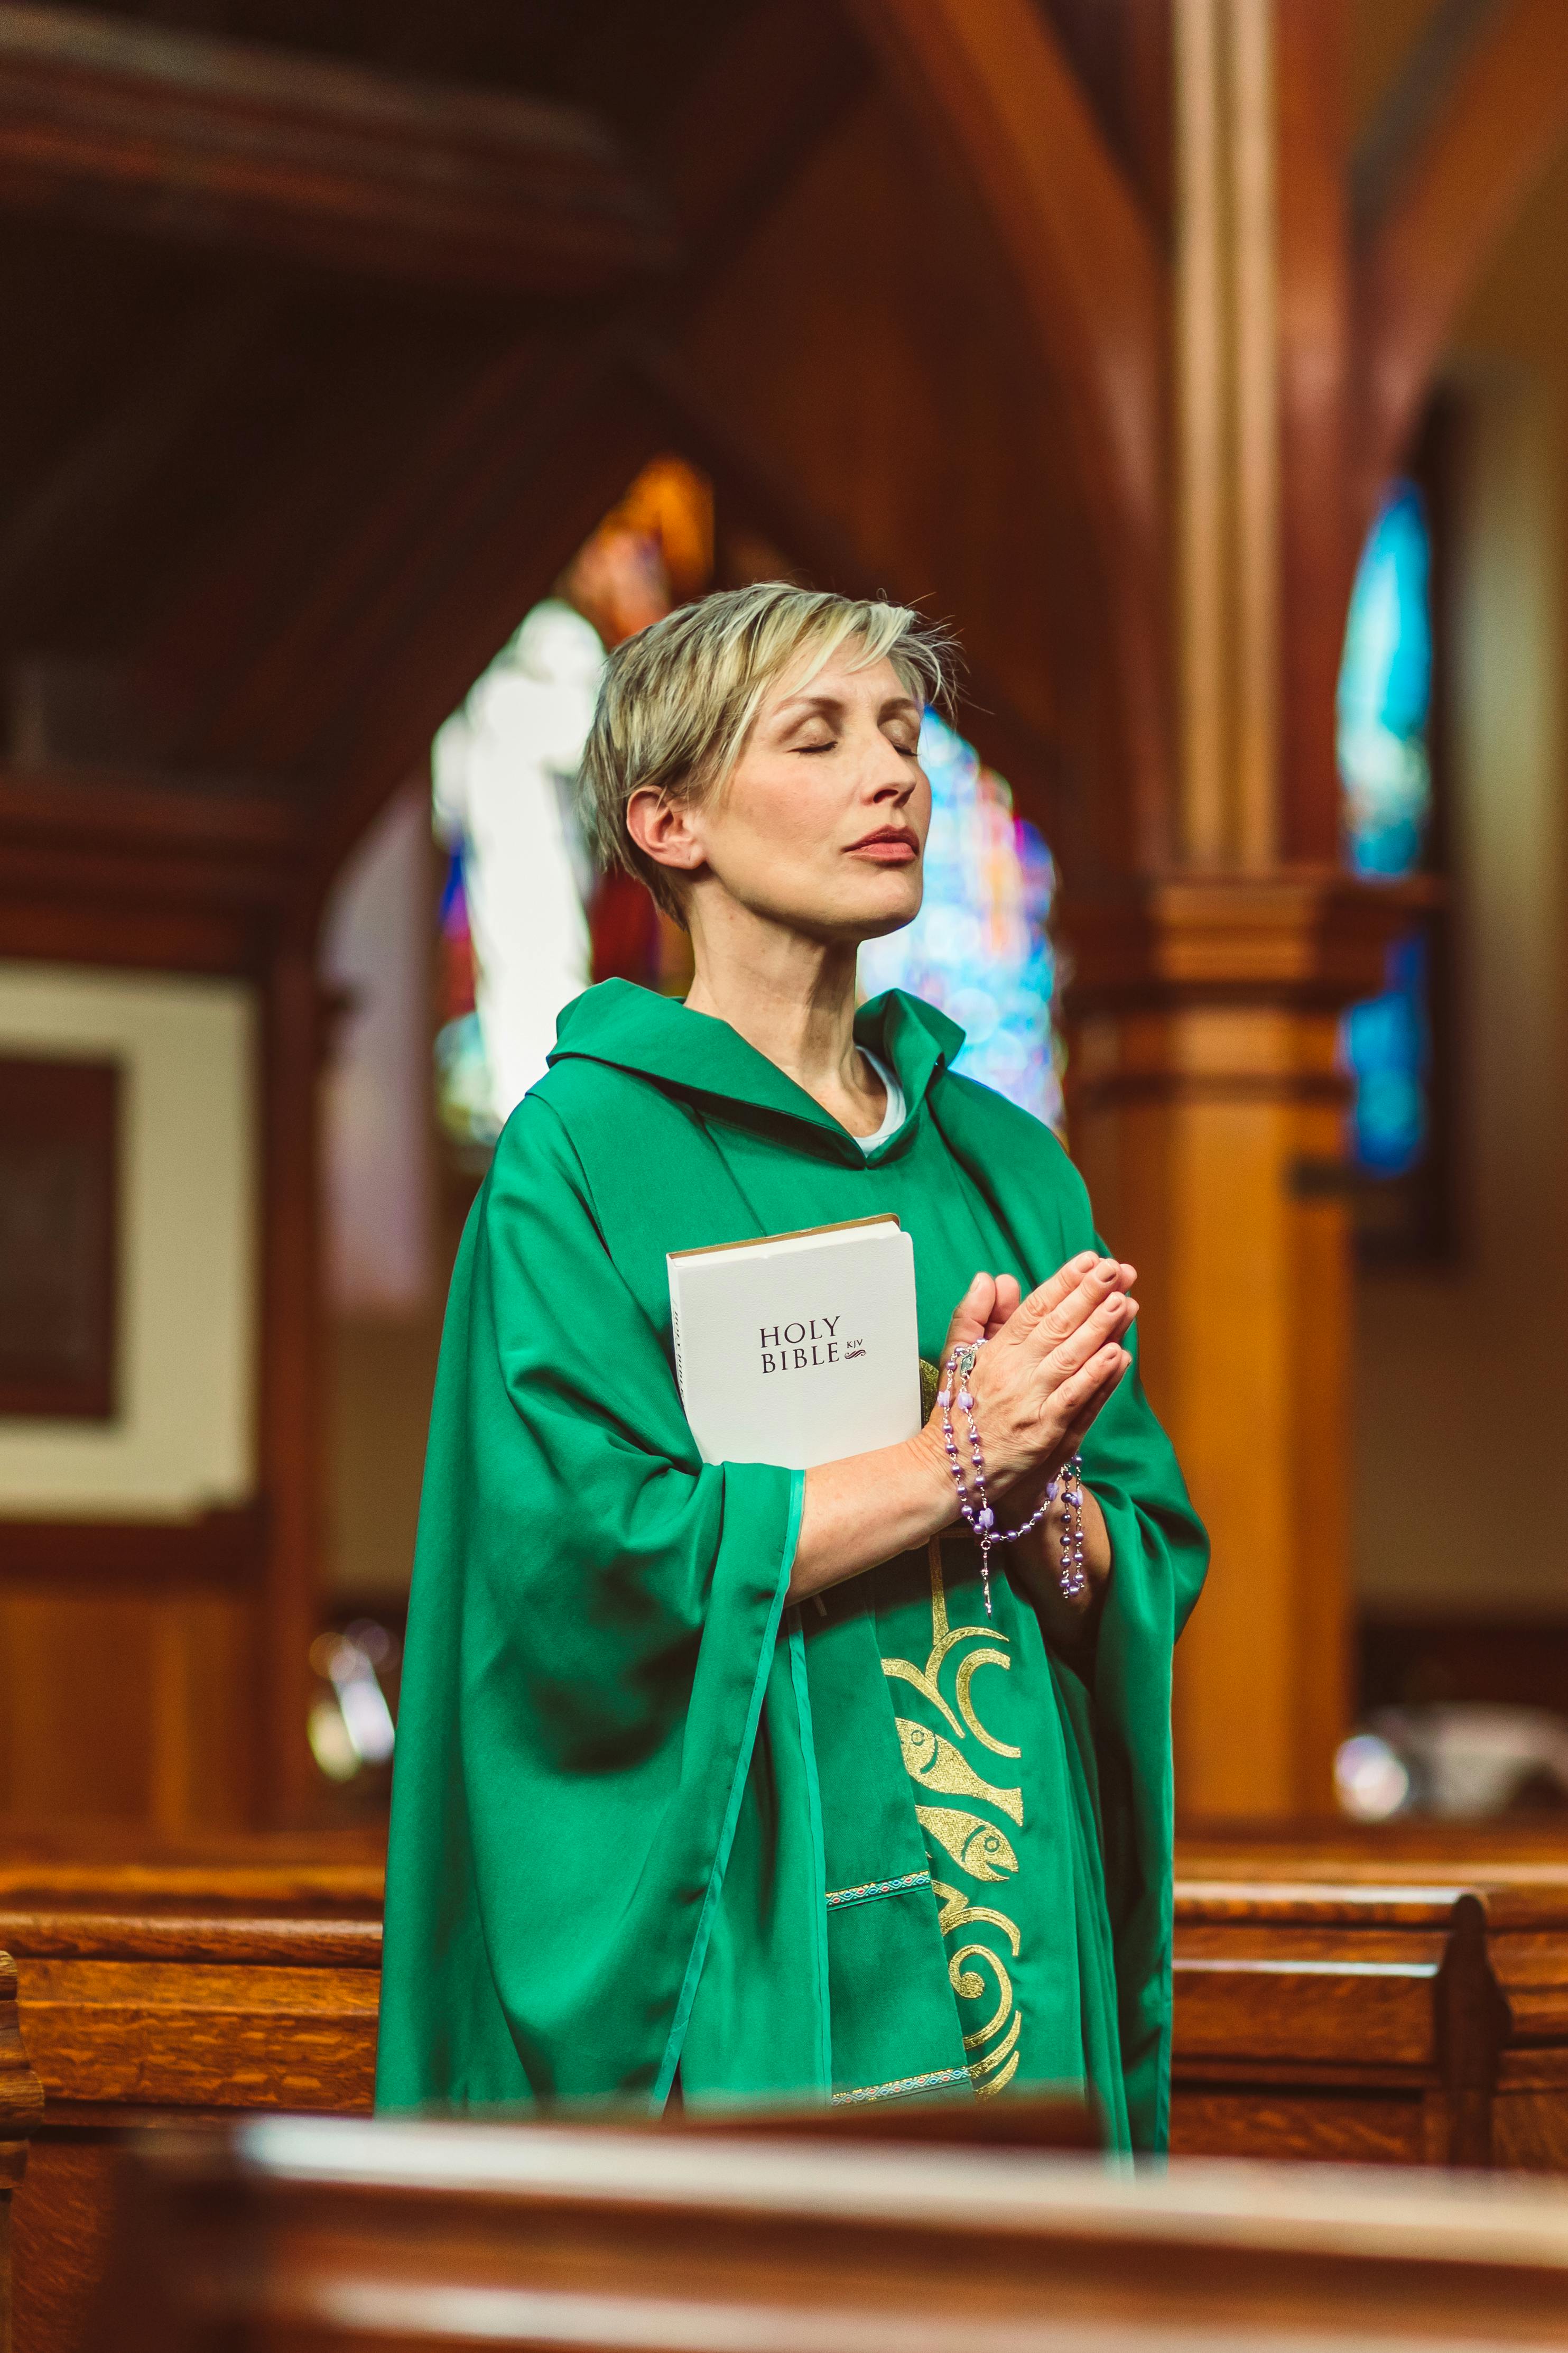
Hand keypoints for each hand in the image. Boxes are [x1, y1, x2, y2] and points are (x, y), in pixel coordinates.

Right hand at [927, 1252, 1135, 1498]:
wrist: (952, 1469)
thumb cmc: (959, 1412)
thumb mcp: (956, 1357)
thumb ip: (973, 1315)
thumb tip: (991, 1279)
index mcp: (995, 1350)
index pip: (1034, 1307)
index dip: (1064, 1281)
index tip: (1090, 1260)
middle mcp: (1013, 1372)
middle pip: (1057, 1325)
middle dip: (1090, 1294)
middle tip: (1117, 1269)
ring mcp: (1031, 1402)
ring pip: (1071, 1357)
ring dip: (1100, 1328)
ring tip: (1125, 1302)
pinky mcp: (1045, 1433)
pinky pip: (1075, 1399)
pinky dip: (1097, 1377)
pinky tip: (1118, 1354)